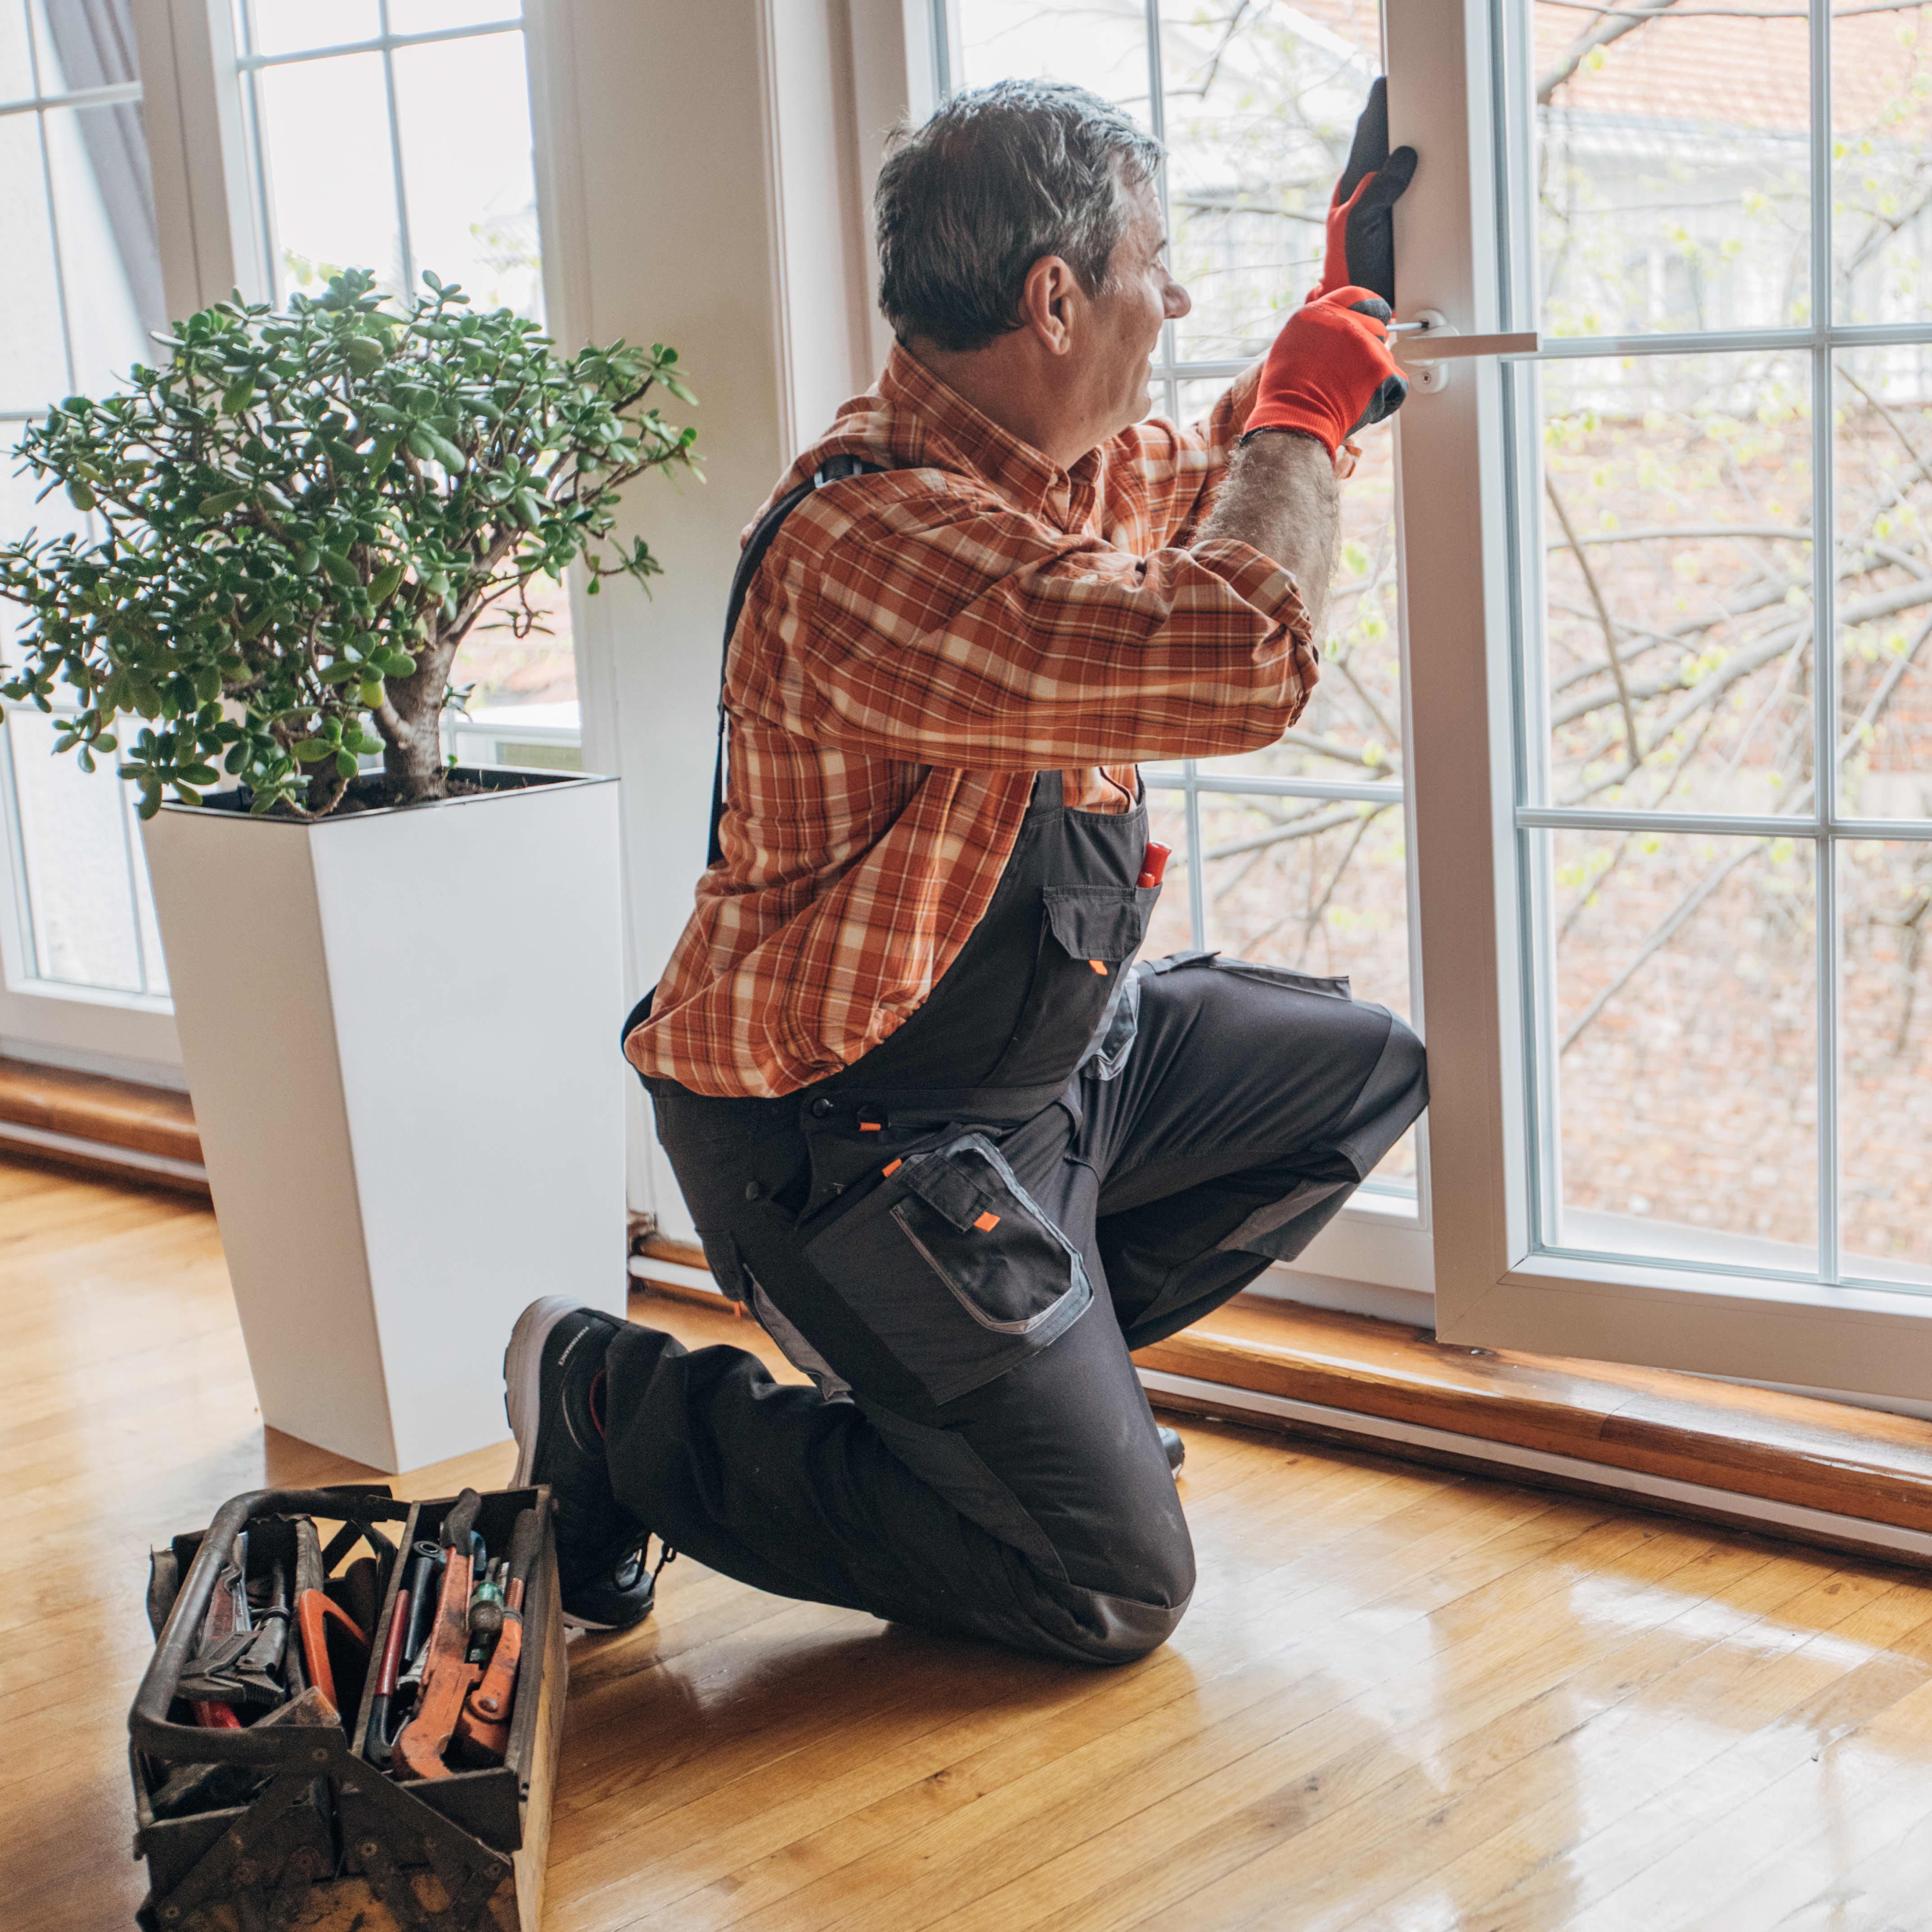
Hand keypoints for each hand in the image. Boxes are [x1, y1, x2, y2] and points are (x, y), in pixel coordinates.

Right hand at [1246, 287, 1407, 459]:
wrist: (1293, 419)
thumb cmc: (1285, 391)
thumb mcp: (1291, 345)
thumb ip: (1318, 331)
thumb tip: (1334, 333)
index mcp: (1321, 312)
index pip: (1357, 297)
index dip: (1370, 308)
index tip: (1374, 317)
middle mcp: (1345, 322)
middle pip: (1378, 327)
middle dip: (1372, 347)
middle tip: (1356, 370)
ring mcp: (1366, 344)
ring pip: (1386, 357)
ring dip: (1375, 375)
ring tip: (1349, 393)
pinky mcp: (1382, 369)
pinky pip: (1397, 382)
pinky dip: (1386, 397)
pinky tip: (1362, 405)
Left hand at [1308, 78, 1417, 306]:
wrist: (1356, 307)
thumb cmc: (1352, 269)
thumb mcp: (1362, 225)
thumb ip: (1378, 190)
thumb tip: (1403, 156)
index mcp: (1353, 187)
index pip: (1368, 134)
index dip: (1380, 107)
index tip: (1391, 83)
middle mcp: (1364, 193)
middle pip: (1381, 143)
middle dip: (1394, 118)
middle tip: (1410, 92)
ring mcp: (1378, 207)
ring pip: (1393, 164)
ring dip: (1406, 142)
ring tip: (1419, 118)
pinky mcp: (1393, 224)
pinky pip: (1407, 188)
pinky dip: (1416, 171)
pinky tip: (1425, 164)